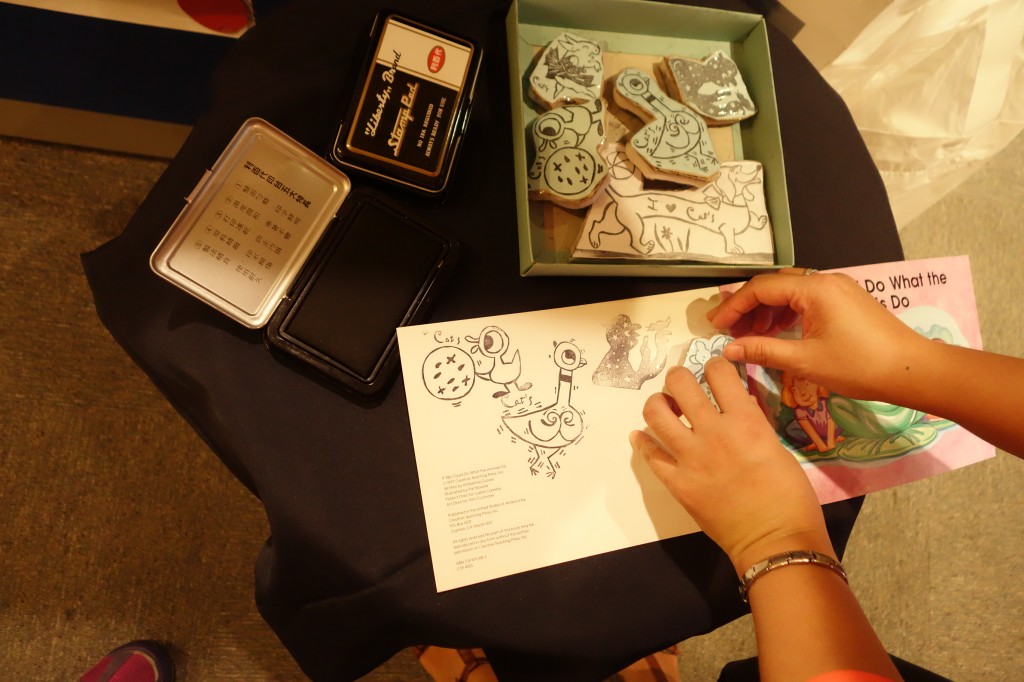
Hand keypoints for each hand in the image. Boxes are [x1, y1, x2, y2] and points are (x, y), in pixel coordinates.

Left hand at [632, 359, 830, 575]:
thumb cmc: (791, 497)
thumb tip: (737, 408)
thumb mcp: (777, 448)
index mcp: (745, 421)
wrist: (776, 541)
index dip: (714, 366)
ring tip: (663, 408)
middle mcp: (713, 432)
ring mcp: (690, 458)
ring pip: (655, 413)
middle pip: (680, 384)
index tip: (713, 372)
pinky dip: (642, 441)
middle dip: (678, 378)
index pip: (718, 372)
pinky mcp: (677, 483)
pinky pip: (649, 454)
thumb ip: (753, 424)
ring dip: (657, 404)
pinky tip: (641, 436)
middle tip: (681, 386)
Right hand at [707, 268, 926, 400]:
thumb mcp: (806, 361)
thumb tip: (728, 350)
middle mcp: (825, 280)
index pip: (761, 288)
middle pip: (774, 285)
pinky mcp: (846, 301)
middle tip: (727, 330)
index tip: (715, 326)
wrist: (913, 371)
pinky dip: (786, 314)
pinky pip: (806, 300)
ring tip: (750, 335)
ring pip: (790, 292)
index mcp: (814, 289)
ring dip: (766, 311)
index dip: (734, 306)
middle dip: (747, 307)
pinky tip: (778, 333)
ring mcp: (838, 289)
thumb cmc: (859, 366)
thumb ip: (763, 351)